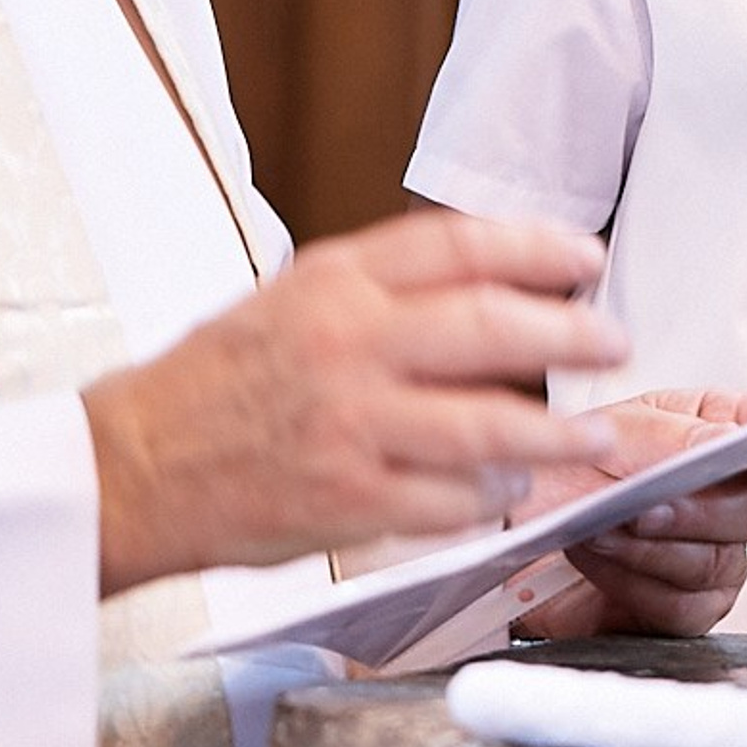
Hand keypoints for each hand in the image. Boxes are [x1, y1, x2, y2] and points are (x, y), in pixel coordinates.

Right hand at [83, 210, 627, 595]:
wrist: (132, 466)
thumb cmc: (216, 381)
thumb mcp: (292, 298)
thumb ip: (383, 287)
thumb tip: (493, 281)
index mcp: (335, 283)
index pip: (460, 245)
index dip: (538, 247)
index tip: (586, 259)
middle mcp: (349, 345)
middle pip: (493, 327)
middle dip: (572, 335)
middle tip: (614, 341)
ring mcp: (351, 426)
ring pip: (488, 426)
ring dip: (557, 432)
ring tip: (593, 434)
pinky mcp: (348, 501)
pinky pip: (449, 500)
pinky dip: (490, 496)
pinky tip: (508, 488)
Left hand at [509, 388, 746, 640]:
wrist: (518, 527)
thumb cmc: (571, 469)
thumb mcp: (613, 430)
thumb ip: (672, 436)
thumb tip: (727, 441)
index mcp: (722, 434)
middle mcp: (730, 497)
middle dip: (699, 508)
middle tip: (648, 501)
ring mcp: (718, 557)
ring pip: (718, 561)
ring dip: (654, 544)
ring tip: (606, 525)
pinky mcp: (689, 608)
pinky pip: (683, 605)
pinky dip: (634, 579)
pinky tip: (602, 556)